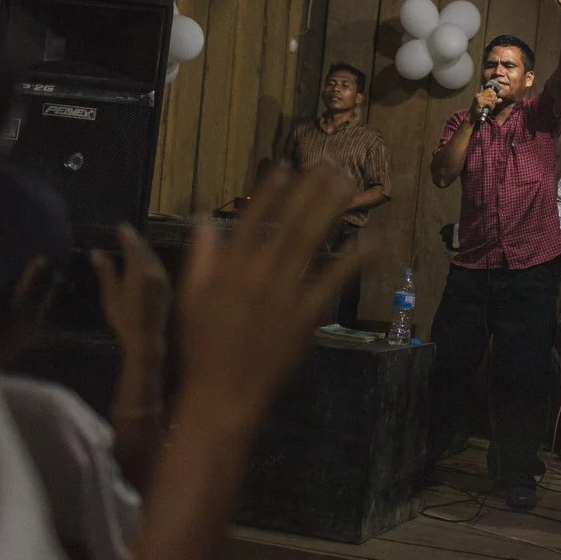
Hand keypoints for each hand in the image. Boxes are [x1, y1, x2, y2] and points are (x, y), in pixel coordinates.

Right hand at [93, 224, 171, 358]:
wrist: (147, 339)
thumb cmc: (125, 318)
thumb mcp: (111, 295)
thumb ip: (106, 272)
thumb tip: (96, 252)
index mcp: (140, 271)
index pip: (134, 246)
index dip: (127, 235)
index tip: (121, 226)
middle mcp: (155, 272)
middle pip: (145, 250)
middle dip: (136, 240)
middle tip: (126, 232)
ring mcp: (164, 279)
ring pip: (153, 258)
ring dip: (143, 249)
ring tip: (133, 244)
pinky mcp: (167, 287)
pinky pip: (158, 266)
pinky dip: (149, 260)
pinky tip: (143, 262)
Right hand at [173, 166, 367, 422]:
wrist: (223, 394)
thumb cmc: (202, 347)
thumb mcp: (190, 297)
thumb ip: (202, 256)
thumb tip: (205, 219)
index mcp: (229, 269)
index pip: (251, 220)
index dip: (269, 192)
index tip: (283, 166)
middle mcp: (258, 274)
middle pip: (288, 223)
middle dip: (309, 191)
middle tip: (328, 165)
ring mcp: (284, 294)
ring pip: (310, 243)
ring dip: (330, 211)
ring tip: (347, 186)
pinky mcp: (306, 316)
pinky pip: (333, 282)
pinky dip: (352, 260)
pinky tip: (370, 241)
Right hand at [471, 85, 497, 119]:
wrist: (471, 118)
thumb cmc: (478, 112)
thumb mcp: (485, 105)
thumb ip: (492, 101)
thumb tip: (500, 100)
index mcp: (479, 94)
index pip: (489, 89)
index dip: (494, 94)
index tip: (494, 100)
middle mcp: (479, 95)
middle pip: (492, 93)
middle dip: (494, 99)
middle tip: (492, 105)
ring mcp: (479, 98)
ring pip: (492, 98)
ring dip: (493, 104)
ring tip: (490, 108)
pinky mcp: (480, 102)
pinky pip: (490, 103)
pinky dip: (491, 107)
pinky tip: (489, 110)